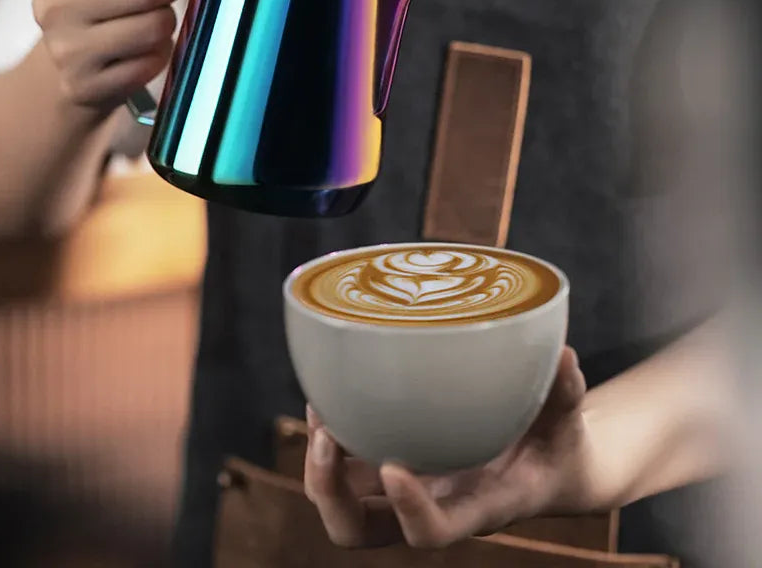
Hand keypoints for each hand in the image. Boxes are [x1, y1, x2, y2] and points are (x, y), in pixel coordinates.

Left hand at [304, 346, 590, 548]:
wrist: (546, 468)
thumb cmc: (556, 446)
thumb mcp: (568, 423)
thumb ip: (565, 394)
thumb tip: (564, 355)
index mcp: (476, 507)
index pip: (433, 532)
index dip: (408, 510)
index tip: (393, 466)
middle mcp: (431, 505)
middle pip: (359, 531)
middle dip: (329, 493)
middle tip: (326, 437)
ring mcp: (408, 489)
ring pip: (342, 501)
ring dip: (319, 463)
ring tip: (319, 406)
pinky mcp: (397, 465)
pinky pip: (347, 465)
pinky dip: (331, 433)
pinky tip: (332, 390)